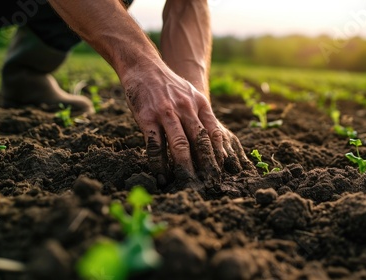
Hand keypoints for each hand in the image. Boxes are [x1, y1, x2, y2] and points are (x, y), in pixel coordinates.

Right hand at [123, 67, 253, 187]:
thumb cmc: (169, 85)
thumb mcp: (191, 95)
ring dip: (185, 167)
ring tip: (189, 183)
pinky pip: (155, 145)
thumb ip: (201, 115)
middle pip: (200, 141)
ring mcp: (166, 113)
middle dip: (207, 165)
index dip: (220, 154)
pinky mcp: (147, 118)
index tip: (223, 172)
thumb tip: (214, 142)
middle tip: (211, 183)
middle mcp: (186, 108)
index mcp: (200, 104)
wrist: (143, 66)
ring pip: (180, 145)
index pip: (215, 133)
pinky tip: (161, 175)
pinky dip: (159, 163)